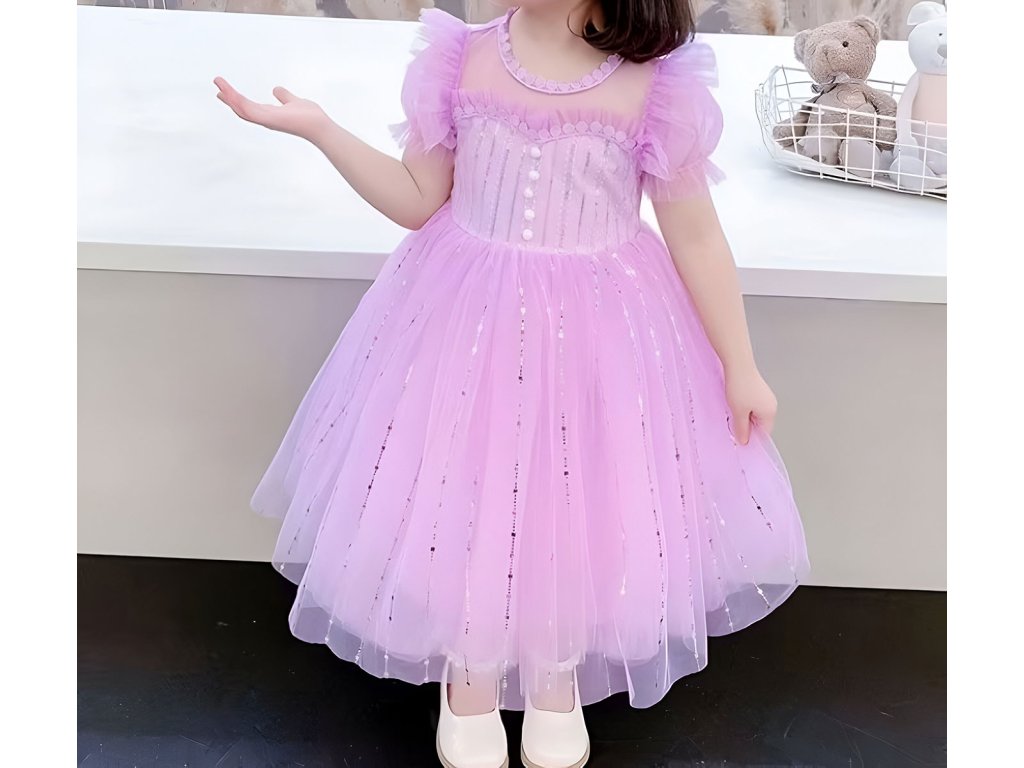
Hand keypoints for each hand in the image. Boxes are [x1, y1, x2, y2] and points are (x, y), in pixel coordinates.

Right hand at [213, 77, 330, 141]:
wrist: (319, 126)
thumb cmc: (310, 117)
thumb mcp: (294, 101)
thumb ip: (285, 96)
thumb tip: (276, 89)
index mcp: (270, 114)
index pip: (249, 106)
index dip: (236, 98)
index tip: (225, 90)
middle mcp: (265, 119)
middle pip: (242, 108)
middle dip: (229, 96)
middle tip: (217, 83)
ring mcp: (265, 120)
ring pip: (242, 108)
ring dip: (229, 96)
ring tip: (218, 82)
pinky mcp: (267, 120)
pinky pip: (248, 110)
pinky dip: (237, 101)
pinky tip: (229, 91)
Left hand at [725, 366, 776, 444]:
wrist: (738, 365)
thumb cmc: (740, 386)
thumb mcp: (738, 413)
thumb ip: (742, 429)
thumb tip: (744, 441)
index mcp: (769, 412)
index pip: (764, 433)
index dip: (751, 437)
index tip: (739, 438)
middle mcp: (770, 405)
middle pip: (760, 423)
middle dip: (746, 425)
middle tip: (733, 423)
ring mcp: (765, 397)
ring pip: (754, 414)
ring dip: (743, 415)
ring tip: (733, 410)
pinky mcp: (758, 390)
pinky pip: (752, 404)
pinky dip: (743, 407)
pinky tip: (734, 402)